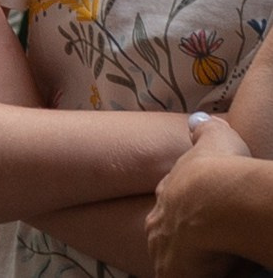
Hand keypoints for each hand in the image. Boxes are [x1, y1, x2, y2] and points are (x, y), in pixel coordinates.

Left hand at [149, 115, 252, 277]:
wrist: (219, 200)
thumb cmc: (223, 169)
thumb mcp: (214, 139)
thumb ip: (204, 131)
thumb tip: (197, 121)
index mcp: (169, 191)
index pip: (172, 203)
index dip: (187, 211)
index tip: (200, 217)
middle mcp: (159, 220)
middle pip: (164, 232)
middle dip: (178, 238)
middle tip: (202, 246)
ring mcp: (162, 247)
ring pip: (169, 258)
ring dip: (185, 261)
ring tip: (207, 262)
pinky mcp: (172, 272)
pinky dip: (185, 277)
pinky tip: (206, 275)